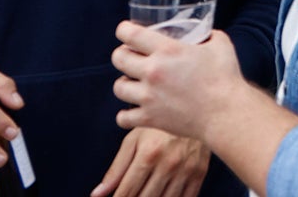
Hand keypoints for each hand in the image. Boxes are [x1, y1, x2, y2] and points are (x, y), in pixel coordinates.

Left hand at [92, 126, 208, 196]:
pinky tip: (164, 196)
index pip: (127, 191)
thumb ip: (116, 169)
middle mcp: (168, 164)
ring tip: (145, 195)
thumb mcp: (134, 141)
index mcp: (148, 154)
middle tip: (130, 196)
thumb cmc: (158, 127)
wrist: (195, 109)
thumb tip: (97, 194)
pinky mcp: (200, 172)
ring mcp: (186, 170)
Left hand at [111, 23, 243, 146]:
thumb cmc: (225, 78)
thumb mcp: (221, 45)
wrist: (225, 112)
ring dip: (124, 83)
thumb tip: (205, 34)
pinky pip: (123, 117)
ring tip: (133, 83)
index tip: (126, 30)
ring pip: (118, 87)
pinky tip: (133, 110)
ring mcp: (148, 96)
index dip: (124, 30)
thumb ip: (209, 35)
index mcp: (168, 50)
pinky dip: (126, 114)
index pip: (130, 34)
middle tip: (130, 56)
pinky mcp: (150, 117)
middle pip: (118, 58)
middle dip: (122, 54)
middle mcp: (153, 71)